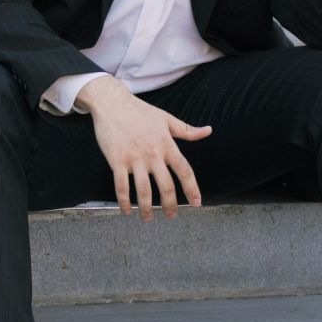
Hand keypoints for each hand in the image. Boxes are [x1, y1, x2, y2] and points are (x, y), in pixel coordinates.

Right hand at [80, 77, 210, 220]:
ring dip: (147, 208)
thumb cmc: (140, 111)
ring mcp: (134, 158)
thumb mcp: (166, 118)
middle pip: (166, 186)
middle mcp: (153, 154)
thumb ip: (187, 130)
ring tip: (148, 218)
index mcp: (167, 145)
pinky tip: (127, 211)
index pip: (184, 170)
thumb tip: (208, 131)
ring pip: (144, 190)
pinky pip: (121, 186)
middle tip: (172, 216)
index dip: (192, 189)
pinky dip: (124, 201)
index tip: (196, 203)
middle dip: (170, 205)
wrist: (112, 103)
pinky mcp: (117, 161)